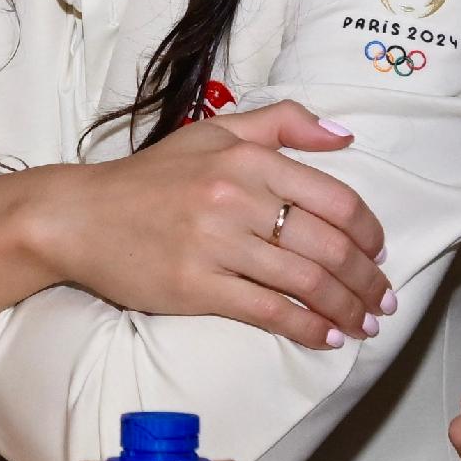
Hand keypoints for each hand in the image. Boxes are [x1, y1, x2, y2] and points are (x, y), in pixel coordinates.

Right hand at [0, 99, 395, 348]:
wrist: (77, 216)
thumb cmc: (147, 178)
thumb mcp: (212, 133)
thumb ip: (281, 123)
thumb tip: (345, 135)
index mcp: (247, 159)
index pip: (335, 198)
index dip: (369, 232)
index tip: (380, 252)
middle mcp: (235, 197)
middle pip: (328, 245)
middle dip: (367, 279)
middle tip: (382, 299)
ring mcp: (216, 244)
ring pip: (305, 282)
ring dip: (346, 308)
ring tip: (363, 325)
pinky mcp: (196, 286)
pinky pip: (268, 310)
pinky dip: (307, 327)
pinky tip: (326, 336)